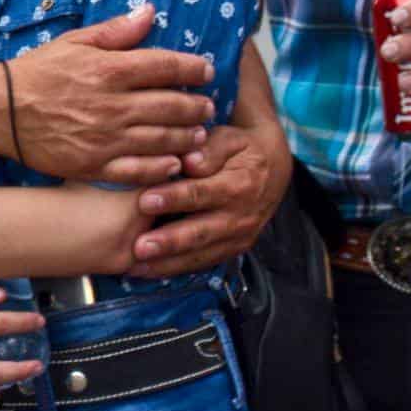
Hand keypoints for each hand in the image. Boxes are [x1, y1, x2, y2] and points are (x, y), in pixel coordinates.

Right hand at [9, 5, 215, 183]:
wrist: (0, 110)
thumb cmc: (37, 72)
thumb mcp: (74, 42)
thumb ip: (115, 30)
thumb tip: (150, 11)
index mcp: (109, 70)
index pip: (167, 66)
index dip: (194, 68)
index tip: (206, 70)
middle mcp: (113, 105)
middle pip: (173, 105)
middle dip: (198, 106)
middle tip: (207, 107)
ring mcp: (105, 138)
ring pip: (163, 139)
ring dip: (188, 136)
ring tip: (198, 134)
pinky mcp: (94, 165)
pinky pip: (140, 170)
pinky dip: (162, 167)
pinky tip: (173, 163)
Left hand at [128, 123, 286, 277]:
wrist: (274, 168)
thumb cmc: (239, 149)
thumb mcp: (229, 139)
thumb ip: (210, 149)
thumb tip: (189, 161)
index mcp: (239, 185)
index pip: (201, 193)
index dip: (173, 198)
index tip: (144, 201)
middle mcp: (240, 216)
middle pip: (200, 232)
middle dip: (168, 242)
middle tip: (138, 247)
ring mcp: (239, 237)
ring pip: (200, 254)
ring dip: (168, 263)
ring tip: (136, 267)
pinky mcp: (233, 249)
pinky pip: (203, 262)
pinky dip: (175, 269)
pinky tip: (147, 271)